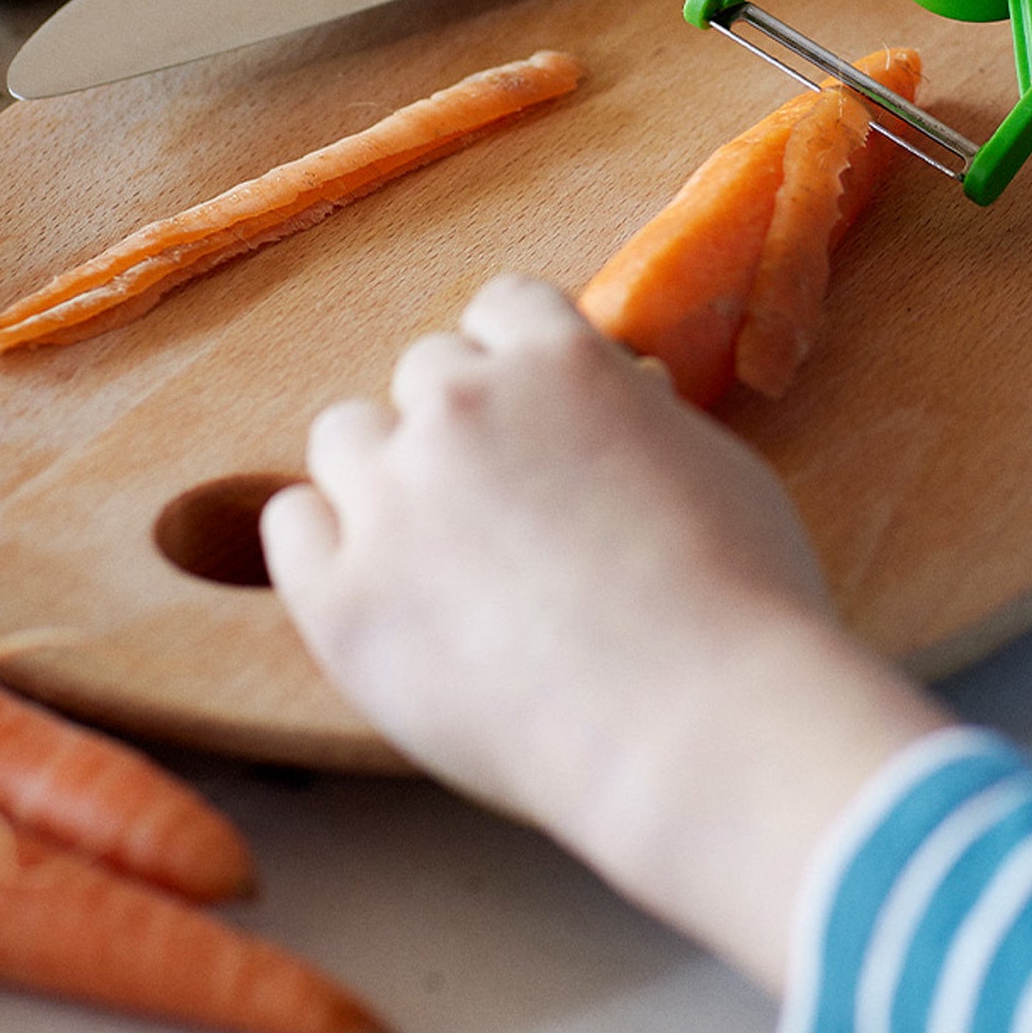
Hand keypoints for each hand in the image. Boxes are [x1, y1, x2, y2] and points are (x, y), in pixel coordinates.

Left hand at [261, 276, 941, 989]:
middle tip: (506, 499)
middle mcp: (463, 407)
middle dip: (463, 420)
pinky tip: (379, 582)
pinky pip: (290, 526)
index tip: (537, 410)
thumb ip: (636, 414)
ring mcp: (394, 500)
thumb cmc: (740, 599)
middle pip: (425, 371)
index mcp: (559, 359)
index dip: (521, 360)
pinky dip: (327, 542)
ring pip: (345, 436)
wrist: (696, 726)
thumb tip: (617, 397)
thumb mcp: (710, 459)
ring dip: (386, 471)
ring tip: (440, 544)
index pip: (503, 307)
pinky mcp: (343, 599)